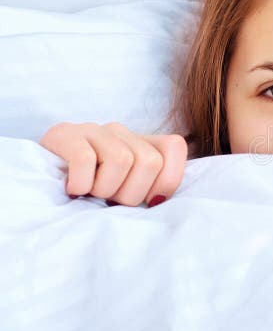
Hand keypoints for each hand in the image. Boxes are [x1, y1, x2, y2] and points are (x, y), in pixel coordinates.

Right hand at [39, 122, 187, 206]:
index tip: (149, 200)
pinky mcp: (65, 135)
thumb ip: (150, 189)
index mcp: (142, 142)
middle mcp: (121, 131)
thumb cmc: (93, 189)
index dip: (167, 179)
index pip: (174, 147)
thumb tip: (160, 200)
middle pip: (149, 161)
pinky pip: (85, 160)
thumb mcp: (127, 190)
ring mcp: (93, 130)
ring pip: (121, 160)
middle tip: (111, 199)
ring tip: (91, 193)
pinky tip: (73, 189)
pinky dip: (81, 183)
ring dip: (105, 189)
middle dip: (132, 193)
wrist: (41, 176)